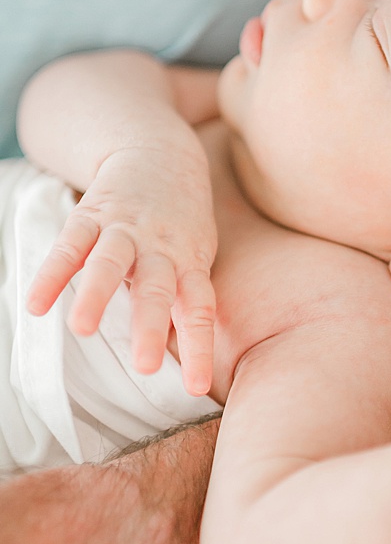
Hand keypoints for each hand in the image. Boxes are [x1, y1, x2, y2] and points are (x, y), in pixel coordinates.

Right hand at [26, 143, 217, 393]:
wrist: (164, 154)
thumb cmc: (181, 223)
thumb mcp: (195, 257)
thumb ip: (182, 297)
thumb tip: (179, 348)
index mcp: (191, 263)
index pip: (199, 310)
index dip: (201, 348)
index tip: (197, 389)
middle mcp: (162, 247)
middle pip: (157, 288)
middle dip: (151, 327)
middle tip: (146, 366)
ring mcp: (126, 229)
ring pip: (110, 263)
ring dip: (95, 295)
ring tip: (81, 330)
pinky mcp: (92, 215)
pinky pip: (69, 245)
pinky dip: (51, 273)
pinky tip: (36, 303)